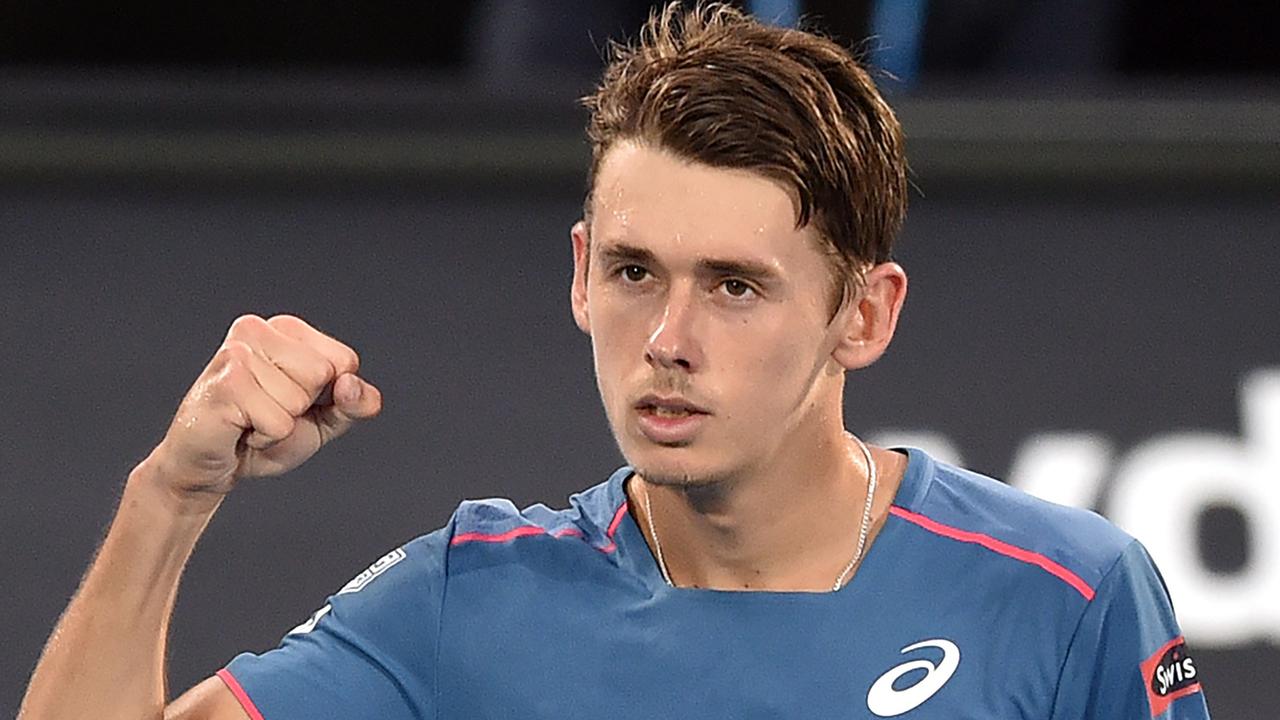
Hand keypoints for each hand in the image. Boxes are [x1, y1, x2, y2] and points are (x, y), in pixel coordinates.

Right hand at [147, 314, 382, 498]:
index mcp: (284, 329)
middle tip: (265, 413)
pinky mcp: (226, 383)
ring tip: (250, 420)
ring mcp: (238, 354)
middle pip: (324, 374)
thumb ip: (354, 404)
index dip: (327, 394)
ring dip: (279, 425)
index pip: (345, 360)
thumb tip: (353, 384)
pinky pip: (279, 423)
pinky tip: (238, 429)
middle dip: (302, 408)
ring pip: (300, 400)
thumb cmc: (261, 436)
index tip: (291, 401)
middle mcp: (256, 330)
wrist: (208, 467)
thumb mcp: (323, 420)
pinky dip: (265, 439)